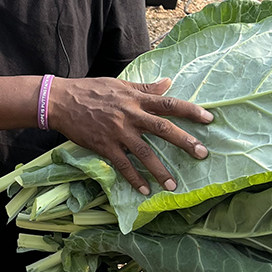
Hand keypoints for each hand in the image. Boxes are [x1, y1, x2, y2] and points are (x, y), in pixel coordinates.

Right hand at [47, 76, 211, 195]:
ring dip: (160, 170)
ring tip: (174, 185)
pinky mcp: (104, 146)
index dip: (190, 111)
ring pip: (144, 153)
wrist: (62, 101)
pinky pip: (122, 165)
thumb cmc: (91, 90)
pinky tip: (145, 189)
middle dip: (184, 142)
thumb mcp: (120, 84)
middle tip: (202, 154)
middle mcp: (130, 115)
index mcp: (135, 99)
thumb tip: (168, 82)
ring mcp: (117, 132)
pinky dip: (134, 178)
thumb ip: (145, 87)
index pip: (168, 104)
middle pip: (162, 129)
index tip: (209, 119)